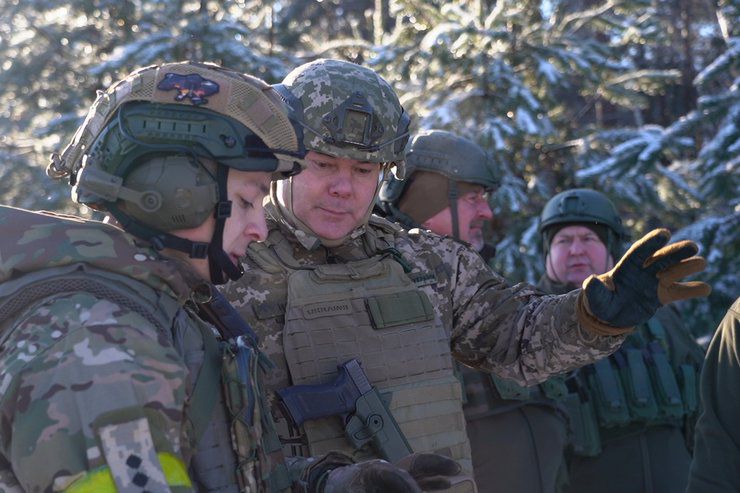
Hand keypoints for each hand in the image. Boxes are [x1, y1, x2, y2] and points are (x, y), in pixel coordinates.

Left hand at [323, 453, 461, 492]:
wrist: (333, 485)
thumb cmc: (342, 489)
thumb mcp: (353, 491)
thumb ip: (373, 488)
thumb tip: (407, 488)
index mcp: (374, 470)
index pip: (398, 476)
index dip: (410, 487)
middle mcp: (387, 468)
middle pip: (414, 462)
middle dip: (435, 464)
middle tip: (455, 468)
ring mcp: (391, 474)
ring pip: (419, 468)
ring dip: (437, 470)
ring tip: (455, 472)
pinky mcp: (392, 481)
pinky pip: (416, 478)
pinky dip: (431, 481)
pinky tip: (445, 485)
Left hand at [577, 228, 710, 335]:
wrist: (610, 316)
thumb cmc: (600, 301)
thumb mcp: (593, 297)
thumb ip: (593, 289)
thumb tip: (590, 281)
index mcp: (626, 267)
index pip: (640, 251)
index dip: (651, 242)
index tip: (664, 233)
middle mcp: (644, 270)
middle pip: (662, 258)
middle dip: (676, 251)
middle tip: (692, 246)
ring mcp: (655, 282)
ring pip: (675, 270)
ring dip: (687, 266)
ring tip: (701, 262)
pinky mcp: (663, 295)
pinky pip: (680, 291)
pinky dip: (693, 289)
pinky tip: (706, 288)